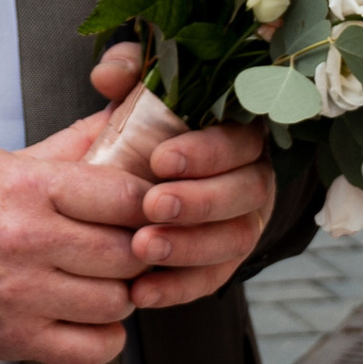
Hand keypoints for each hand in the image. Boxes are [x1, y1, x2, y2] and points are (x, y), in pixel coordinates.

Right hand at [0, 118, 147, 363]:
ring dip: (119, 296)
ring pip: (115, 303)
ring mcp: (22, 294)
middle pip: (127, 253)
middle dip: (137, 253)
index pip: (125, 196)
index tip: (145, 210)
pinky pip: (91, 349)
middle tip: (126, 249)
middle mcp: (28, 240)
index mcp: (31, 188)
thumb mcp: (11, 162)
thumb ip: (75, 147)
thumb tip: (126, 115)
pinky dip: (102, 339)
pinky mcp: (15, 338)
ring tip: (102, 283)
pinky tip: (88, 319)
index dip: (147, 205)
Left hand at [86, 41, 278, 306]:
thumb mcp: (139, 90)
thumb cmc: (144, 124)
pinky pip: (211, 280)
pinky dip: (177, 289)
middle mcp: (252, 177)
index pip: (240, 140)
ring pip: (234, 240)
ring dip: (189, 247)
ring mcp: (243, 222)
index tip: (161, 160)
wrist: (136, 176)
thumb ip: (130, 71)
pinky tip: (141, 292)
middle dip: (199, 202)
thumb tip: (109, 74)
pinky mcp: (223, 261)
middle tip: (152, 206)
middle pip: (246, 192)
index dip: (207, 152)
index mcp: (239, 131)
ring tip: (143, 248)